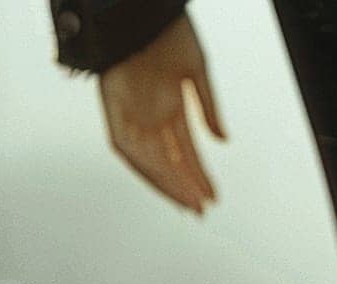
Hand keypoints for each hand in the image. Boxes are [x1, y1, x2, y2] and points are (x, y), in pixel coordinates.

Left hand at [98, 15, 224, 214]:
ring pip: (149, 159)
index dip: (197, 175)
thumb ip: (209, 108)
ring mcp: (131, 110)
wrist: (136, 5)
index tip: (211, 196)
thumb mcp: (196, 70)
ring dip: (168, 183)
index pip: (184, 151)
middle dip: (184, 186)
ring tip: (189, 203)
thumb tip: (222, 140)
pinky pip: (127, 146)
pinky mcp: (113, 105)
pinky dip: (145, 165)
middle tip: (201, 210)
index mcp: (169, 104)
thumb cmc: (165, 27)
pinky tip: (165, 181)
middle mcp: (149, 113)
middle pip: (168, 160)